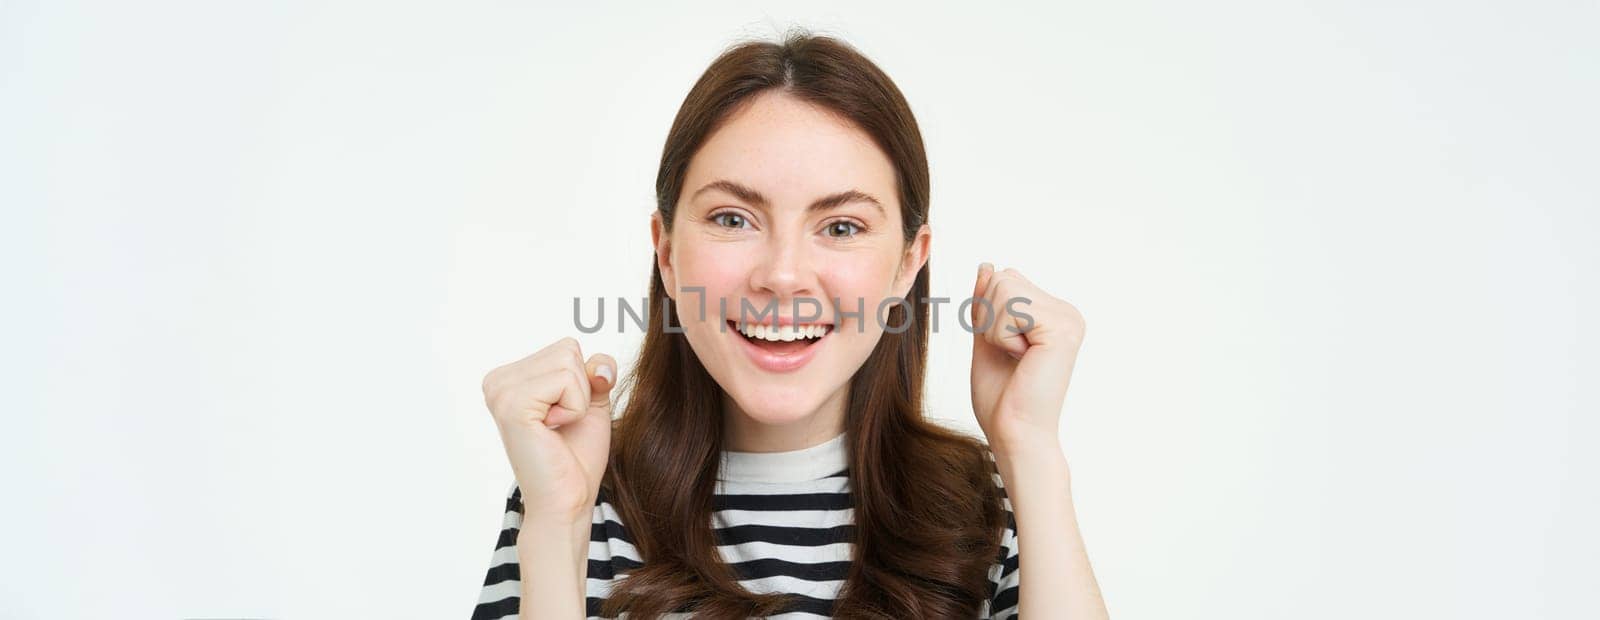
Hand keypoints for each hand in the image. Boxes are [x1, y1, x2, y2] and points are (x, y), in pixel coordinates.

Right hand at [482, 337, 615, 522]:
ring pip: (569, 362)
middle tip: (560, 424)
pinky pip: (566, 380)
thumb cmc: (575, 456)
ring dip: (577, 400)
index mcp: (509, 377)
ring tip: (555, 428)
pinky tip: (551, 430)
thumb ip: (596, 371)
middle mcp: (497, 380)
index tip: (562, 415)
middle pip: (567, 349)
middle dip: (580, 389)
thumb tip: (600, 365)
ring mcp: (500, 391)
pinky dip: (573, 408)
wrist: (567, 499)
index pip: (566, 347)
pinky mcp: (511, 405)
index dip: (582, 382)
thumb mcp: (593, 401)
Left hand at [969, 263, 1085, 449]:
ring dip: (995, 329)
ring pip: (1004, 288)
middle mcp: (1067, 312)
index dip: (987, 312)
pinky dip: (1002, 336)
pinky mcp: (1063, 328)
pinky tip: (1022, 359)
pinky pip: (1011, 307)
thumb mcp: (985, 339)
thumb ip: (987, 303)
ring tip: (1016, 358)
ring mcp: (1069, 319)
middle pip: (1003, 278)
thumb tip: (987, 265)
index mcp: (1053, 313)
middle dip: (989, 318)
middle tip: (1009, 354)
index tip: (1004, 348)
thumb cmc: (1002, 398)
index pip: (1005, 278)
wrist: (1014, 434)